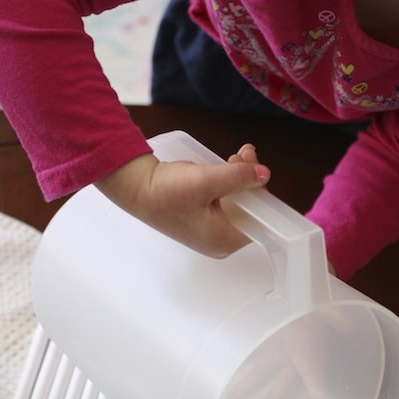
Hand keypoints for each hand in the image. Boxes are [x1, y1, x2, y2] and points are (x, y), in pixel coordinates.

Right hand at [95, 145, 269, 258]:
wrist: (135, 187)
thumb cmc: (165, 192)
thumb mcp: (207, 181)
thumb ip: (240, 177)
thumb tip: (264, 174)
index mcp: (224, 241)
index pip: (260, 221)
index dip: (262, 195)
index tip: (259, 171)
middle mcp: (219, 241)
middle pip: (250, 211)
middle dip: (251, 181)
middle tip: (245, 156)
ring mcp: (210, 231)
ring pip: (238, 204)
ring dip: (240, 178)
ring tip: (236, 156)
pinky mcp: (202, 219)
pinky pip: (225, 202)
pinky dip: (228, 184)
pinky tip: (225, 166)